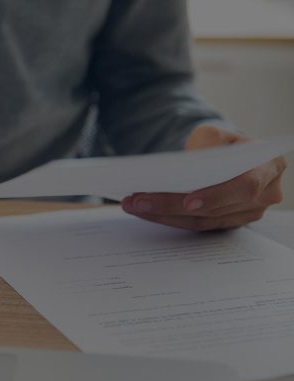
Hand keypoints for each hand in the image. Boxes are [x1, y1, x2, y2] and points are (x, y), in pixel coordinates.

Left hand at [121, 124, 286, 230]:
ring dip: (162, 214)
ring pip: (201, 221)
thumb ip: (207, 142)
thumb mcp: (214, 133)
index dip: (216, 196)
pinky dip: (166, 218)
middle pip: (215, 208)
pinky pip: (195, 226)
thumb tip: (189, 163)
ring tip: (133, 204)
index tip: (187, 201)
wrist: (223, 156)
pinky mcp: (227, 223)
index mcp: (270, 166)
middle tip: (138, 200)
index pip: (245, 186)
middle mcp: (265, 194)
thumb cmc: (220, 143)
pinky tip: (144, 211)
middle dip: (172, 204)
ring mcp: (247, 213)